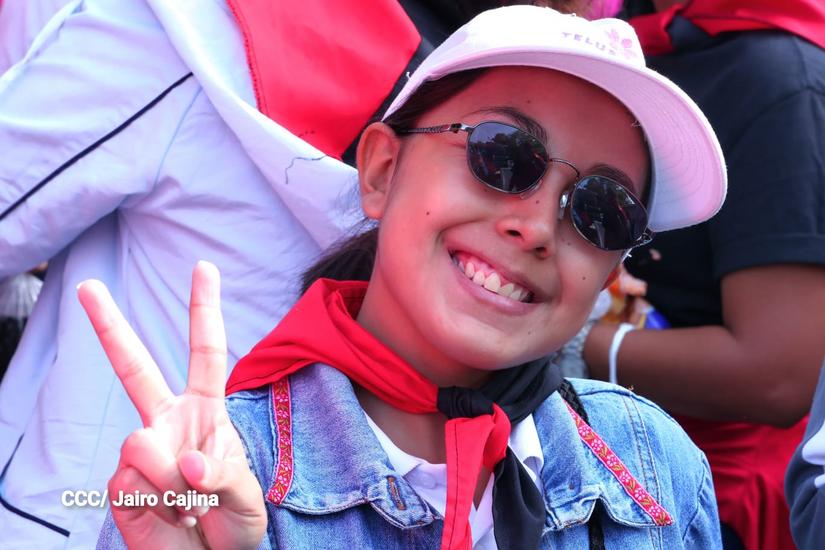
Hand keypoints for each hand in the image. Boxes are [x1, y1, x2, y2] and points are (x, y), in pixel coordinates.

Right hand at [78, 261, 265, 548]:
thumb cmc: (234, 522)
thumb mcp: (248, 499)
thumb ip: (225, 477)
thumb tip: (187, 465)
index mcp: (205, 411)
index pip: (206, 353)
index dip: (204, 311)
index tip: (204, 269)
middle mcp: (167, 422)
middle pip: (134, 368)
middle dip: (110, 326)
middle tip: (87, 286)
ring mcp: (140, 452)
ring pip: (141, 445)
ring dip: (173, 484)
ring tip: (190, 507)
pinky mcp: (120, 484)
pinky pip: (130, 482)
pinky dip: (158, 505)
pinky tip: (169, 517)